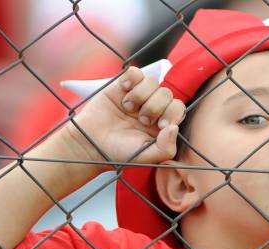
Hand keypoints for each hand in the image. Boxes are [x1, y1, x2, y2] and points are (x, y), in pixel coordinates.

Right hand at [63, 66, 185, 165]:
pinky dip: (131, 80)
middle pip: (167, 93)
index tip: (160, 126)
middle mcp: (152, 107)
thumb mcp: (146, 157)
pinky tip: (123, 92)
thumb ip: (166, 148)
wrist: (90, 144)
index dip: (172, 113)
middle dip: (156, 107)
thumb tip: (174, 128)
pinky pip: (135, 72)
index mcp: (161, 124)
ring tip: (128, 108)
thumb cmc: (119, 152)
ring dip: (141, 95)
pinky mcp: (122, 85)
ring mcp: (137, 95)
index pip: (178, 108)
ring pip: (152, 81)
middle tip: (141, 119)